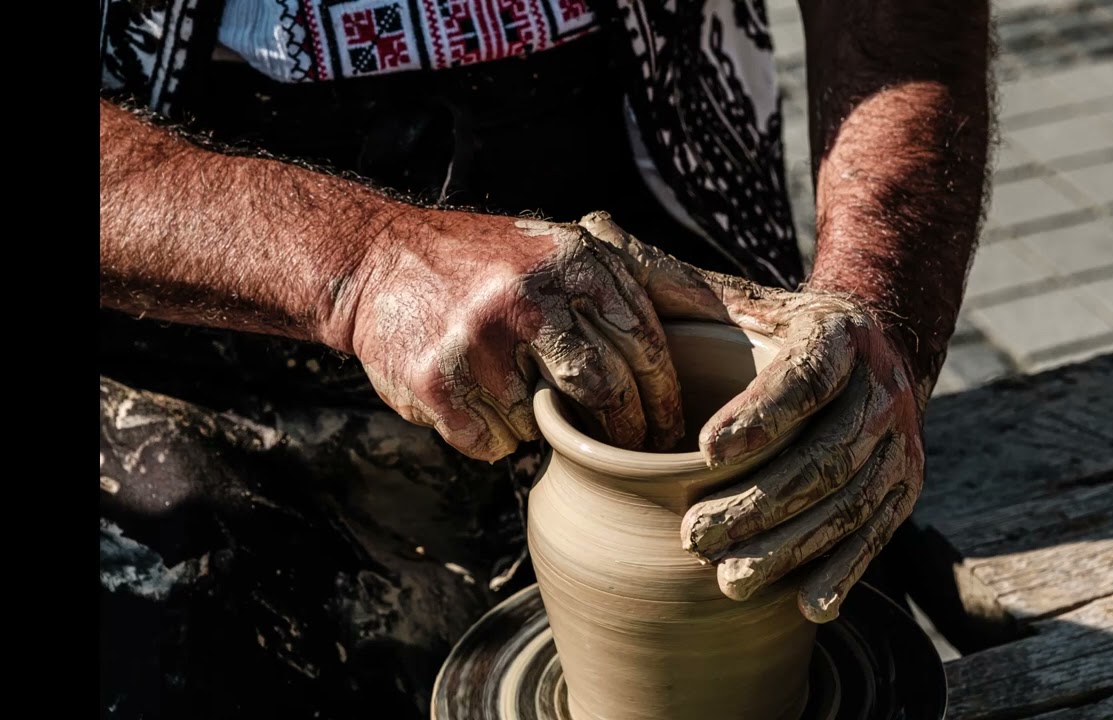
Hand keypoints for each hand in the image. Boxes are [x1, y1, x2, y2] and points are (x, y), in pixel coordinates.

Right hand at [341, 212, 684, 460]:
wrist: (379, 262)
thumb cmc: (495, 262)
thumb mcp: (571, 246)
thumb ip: (645, 275)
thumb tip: (727, 315)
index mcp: (573, 261)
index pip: (644, 346)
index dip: (665, 398)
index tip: (673, 431)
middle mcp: (528, 298)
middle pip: (607, 391)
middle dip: (628, 431)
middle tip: (635, 452)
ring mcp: (478, 344)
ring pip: (549, 426)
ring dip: (549, 430)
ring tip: (533, 403)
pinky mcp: (436, 386)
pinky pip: (495, 443)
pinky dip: (500, 438)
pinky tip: (485, 405)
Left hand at [579, 212, 925, 622]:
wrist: (868, 351)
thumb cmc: (775, 330)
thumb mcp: (738, 296)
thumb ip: (673, 280)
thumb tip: (593, 232)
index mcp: (836, 335)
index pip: (802, 375)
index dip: (760, 413)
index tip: (704, 449)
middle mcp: (879, 387)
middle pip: (824, 453)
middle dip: (759, 502)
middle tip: (693, 537)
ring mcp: (898, 442)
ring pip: (847, 503)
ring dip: (789, 546)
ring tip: (727, 578)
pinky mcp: (904, 488)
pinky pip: (876, 535)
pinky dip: (843, 571)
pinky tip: (806, 603)